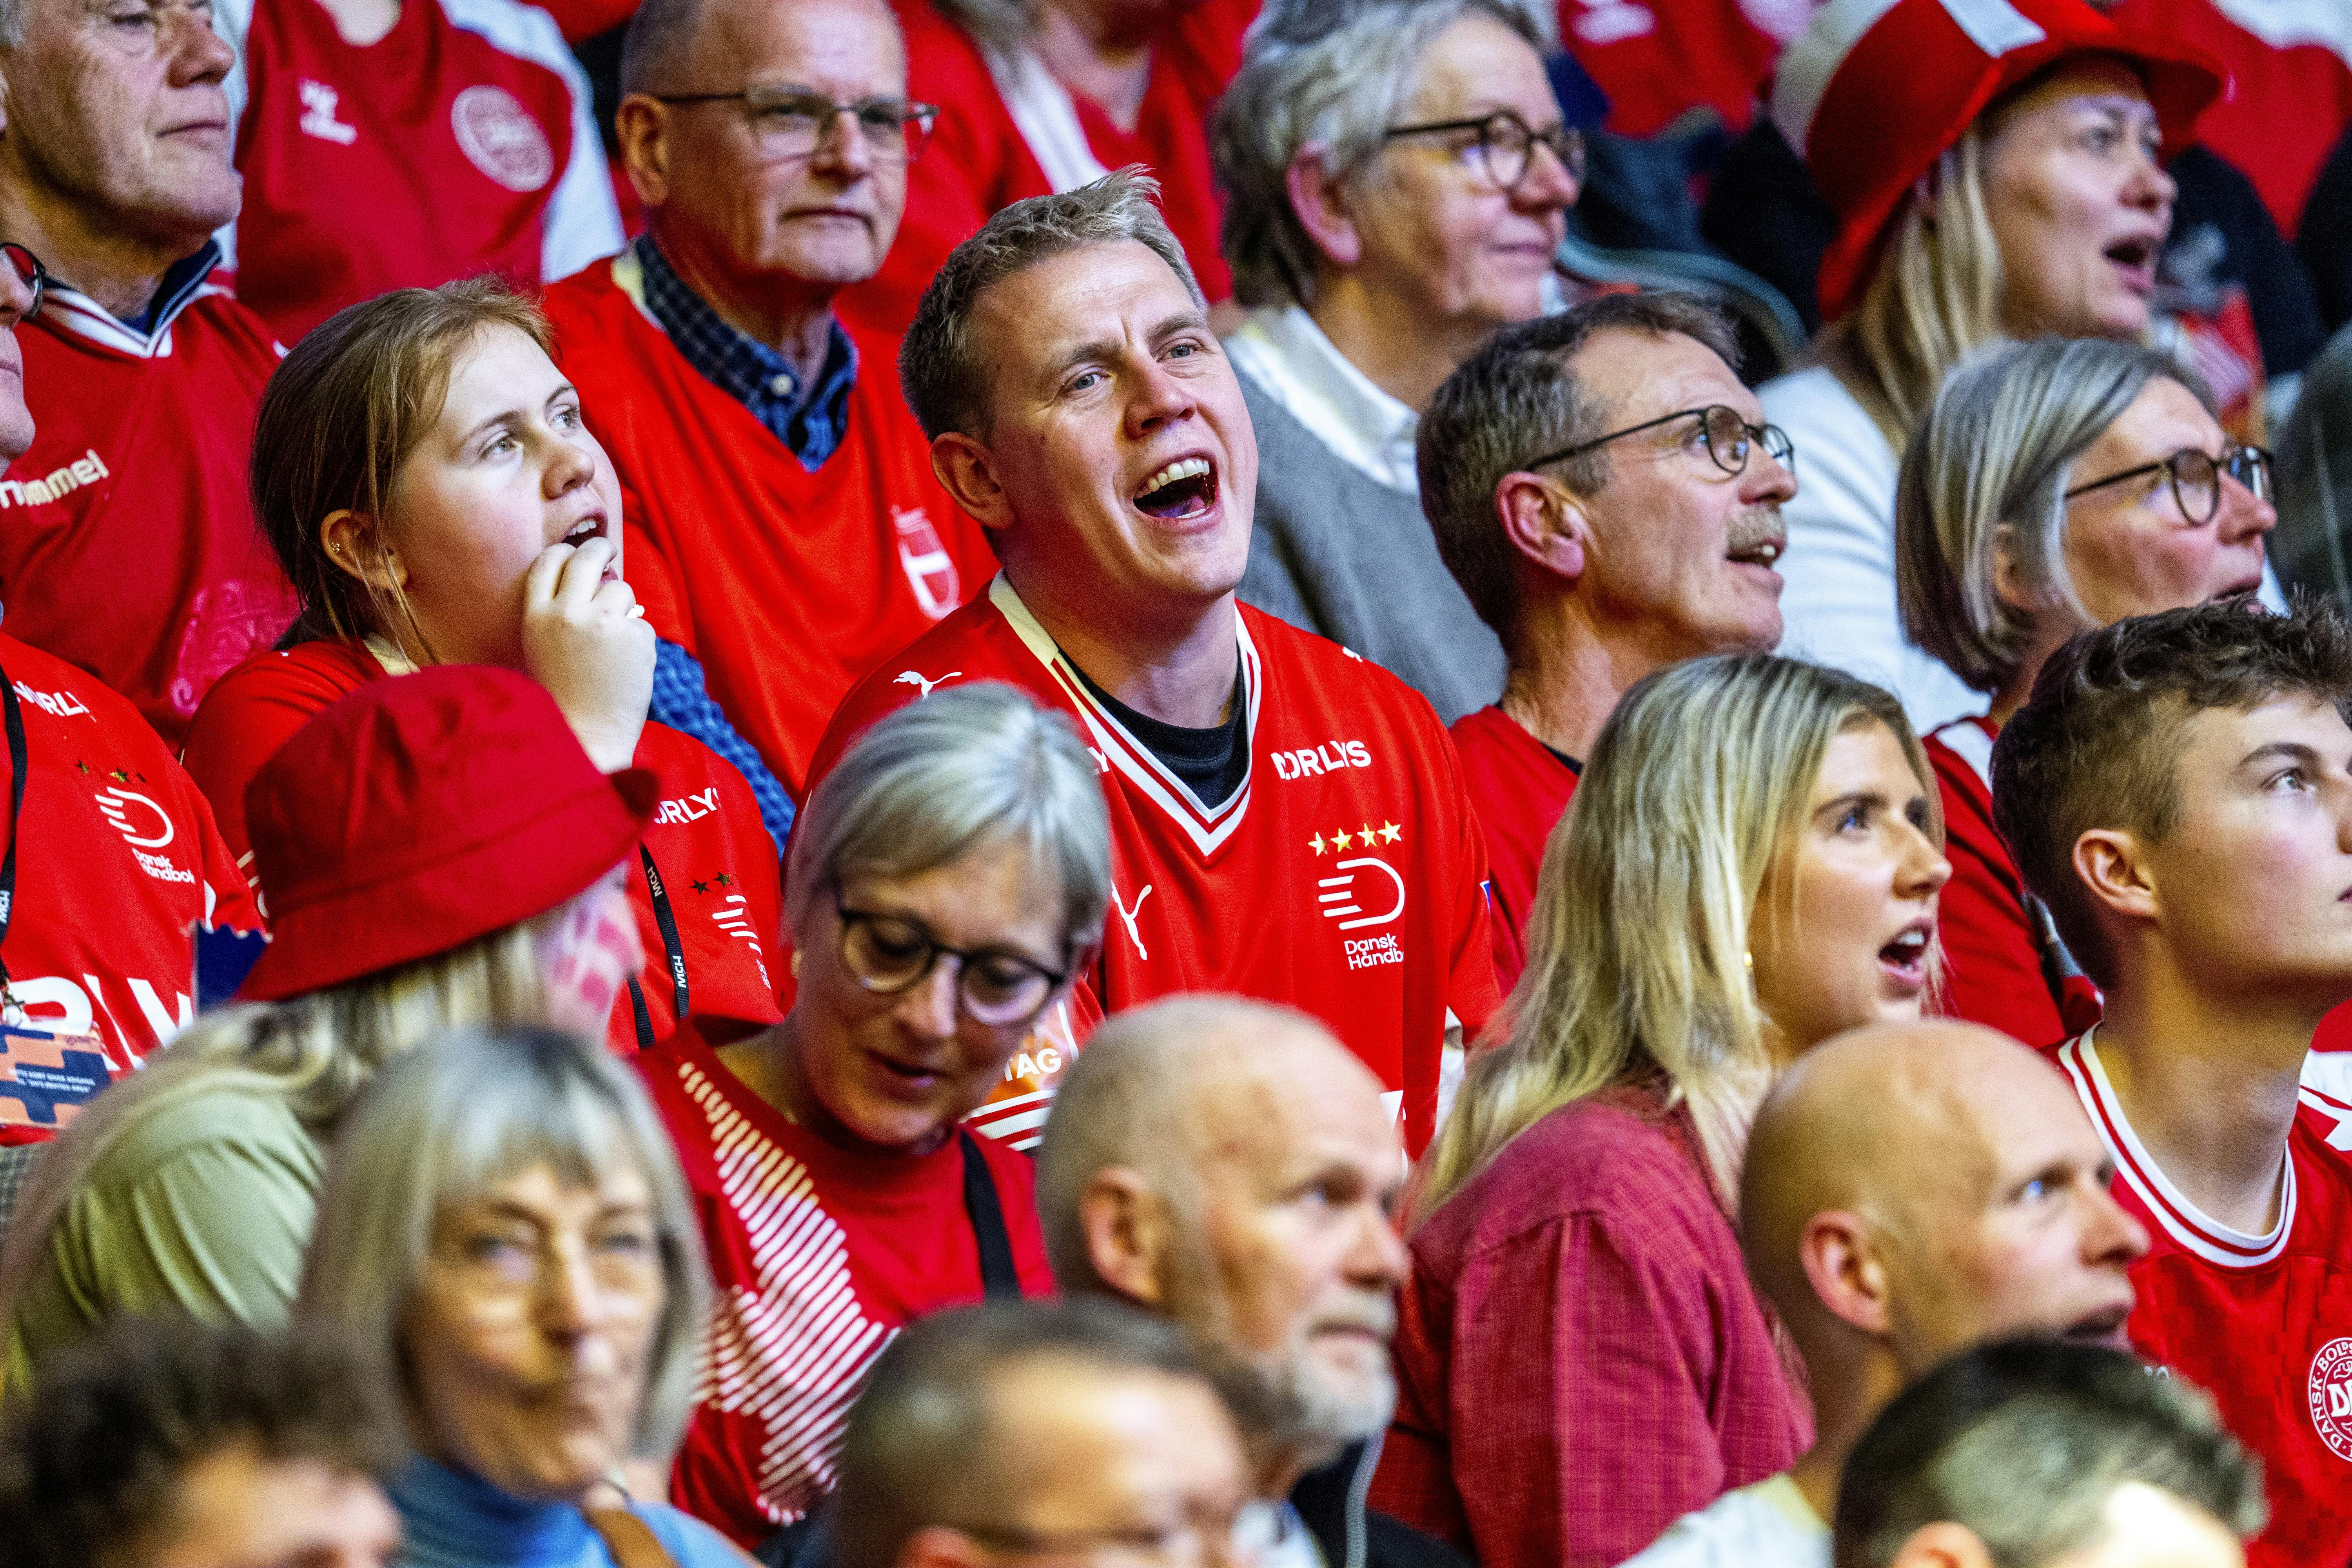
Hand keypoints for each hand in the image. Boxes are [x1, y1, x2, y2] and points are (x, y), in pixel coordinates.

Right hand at [521, 536, 653, 772]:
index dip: (565, 552)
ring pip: (621, 588)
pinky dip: (638, 640)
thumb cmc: (563, 699)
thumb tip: (599, 578)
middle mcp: (567, 613)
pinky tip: (626, 667)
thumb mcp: (543, 648)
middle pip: (587, 558)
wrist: (585, 737)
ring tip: (612, 643)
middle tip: (608, 547)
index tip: (577, 551)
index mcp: (536, 616)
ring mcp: (602, 623)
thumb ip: (560, 613)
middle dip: (599, 547)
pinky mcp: (634, 637)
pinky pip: (641, 623)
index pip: (548, 561)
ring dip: (622, 606)